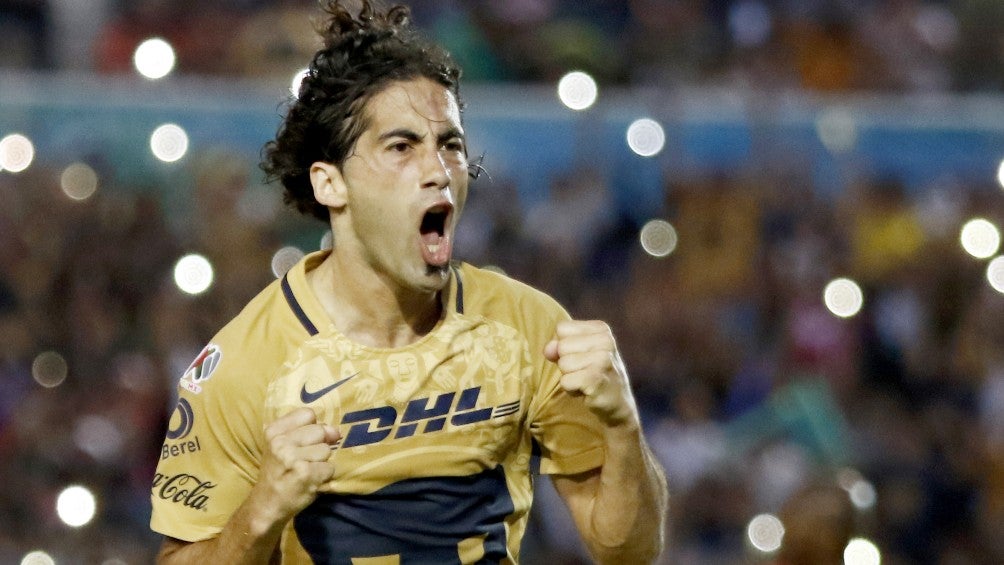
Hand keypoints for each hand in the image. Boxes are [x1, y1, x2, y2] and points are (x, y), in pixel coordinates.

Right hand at [254, 408, 338, 522]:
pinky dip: (324, 476)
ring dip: (321, 463)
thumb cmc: (278, 473)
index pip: (308, 414)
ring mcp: (293, 458)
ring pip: (326, 450)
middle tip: (304, 461)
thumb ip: (307, 431)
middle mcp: (280, 442)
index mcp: (273, 431)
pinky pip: (330, 467)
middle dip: (318, 446)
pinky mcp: (305, 473)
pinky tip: (310, 481)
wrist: (267, 505)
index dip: (312, 428)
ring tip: (306, 472)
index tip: (304, 442)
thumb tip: (335, 430)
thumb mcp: (281, 446)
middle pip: (319, 431)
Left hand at [544, 320, 639, 427]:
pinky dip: (571, 389)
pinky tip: (586, 390)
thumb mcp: (579, 353)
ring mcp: (603, 359)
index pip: (562, 328)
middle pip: (561, 346)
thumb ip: (560, 346)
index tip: (582, 357)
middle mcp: (605, 340)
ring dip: (570, 377)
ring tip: (586, 381)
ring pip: (563, 364)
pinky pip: (565, 381)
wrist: (617, 402)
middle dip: (567, 363)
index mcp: (601, 329)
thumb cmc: (595, 374)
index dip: (565, 346)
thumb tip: (548, 349)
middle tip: (585, 372)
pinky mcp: (596, 379)